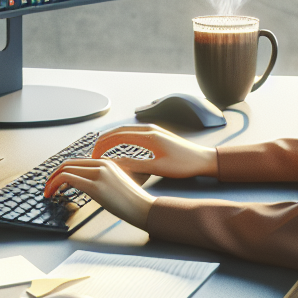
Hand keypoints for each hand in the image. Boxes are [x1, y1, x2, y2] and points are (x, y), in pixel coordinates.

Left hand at [43, 158, 154, 230]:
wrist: (145, 208)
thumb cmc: (133, 201)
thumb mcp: (117, 184)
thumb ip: (102, 180)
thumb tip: (85, 184)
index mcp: (107, 162)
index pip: (77, 161)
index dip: (63, 171)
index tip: (56, 182)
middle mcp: (102, 164)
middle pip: (69, 163)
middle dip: (54, 175)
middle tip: (47, 187)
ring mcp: (99, 174)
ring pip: (66, 170)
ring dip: (53, 181)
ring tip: (48, 192)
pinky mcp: (97, 186)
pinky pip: (69, 179)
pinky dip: (57, 185)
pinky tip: (55, 193)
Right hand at [90, 125, 217, 180]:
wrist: (204, 159)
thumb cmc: (184, 165)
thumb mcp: (158, 168)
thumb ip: (136, 165)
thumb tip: (115, 164)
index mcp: (148, 136)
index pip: (117, 136)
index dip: (103, 145)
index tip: (94, 156)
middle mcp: (149, 129)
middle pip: (119, 130)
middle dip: (103, 140)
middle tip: (93, 152)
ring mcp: (153, 130)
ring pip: (126, 130)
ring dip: (112, 138)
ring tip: (102, 149)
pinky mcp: (157, 134)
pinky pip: (133, 132)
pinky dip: (122, 137)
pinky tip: (119, 146)